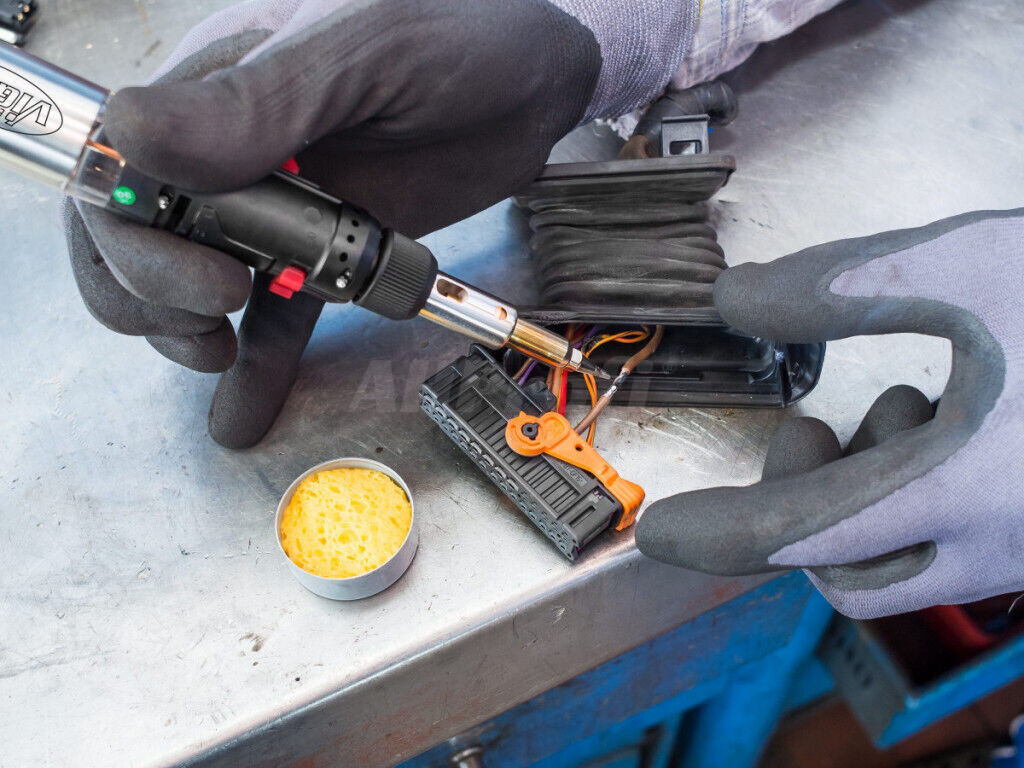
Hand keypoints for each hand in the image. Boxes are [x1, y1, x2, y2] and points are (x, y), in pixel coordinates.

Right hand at [66, 0, 601, 446]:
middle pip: (138, 234)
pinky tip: (241, 408)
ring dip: (186, 332)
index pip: (120, 166)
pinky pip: (277, 315)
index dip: (130, 236)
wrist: (536, 82)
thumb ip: (255, 100)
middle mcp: (231, 152)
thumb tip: (136, 139)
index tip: (205, 277)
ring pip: (193, 281)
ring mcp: (278, 206)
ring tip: (220, 355)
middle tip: (215, 315)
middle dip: (152, 290)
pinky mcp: (327, 250)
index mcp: (216, 88)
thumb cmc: (461, 33)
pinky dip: (257, 364)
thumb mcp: (359, 54)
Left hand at [635, 209, 1023, 617]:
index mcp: (962, 494)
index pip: (794, 536)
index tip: (657, 528)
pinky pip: (947, 542)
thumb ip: (838, 285)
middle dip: (797, 506)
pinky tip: (944, 417)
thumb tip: (732, 296)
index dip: (717, 532)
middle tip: (804, 432)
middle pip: (841, 569)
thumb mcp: (969, 266)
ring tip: (895, 405)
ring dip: (860, 493)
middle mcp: (998, 547)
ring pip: (895, 562)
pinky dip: (912, 491)